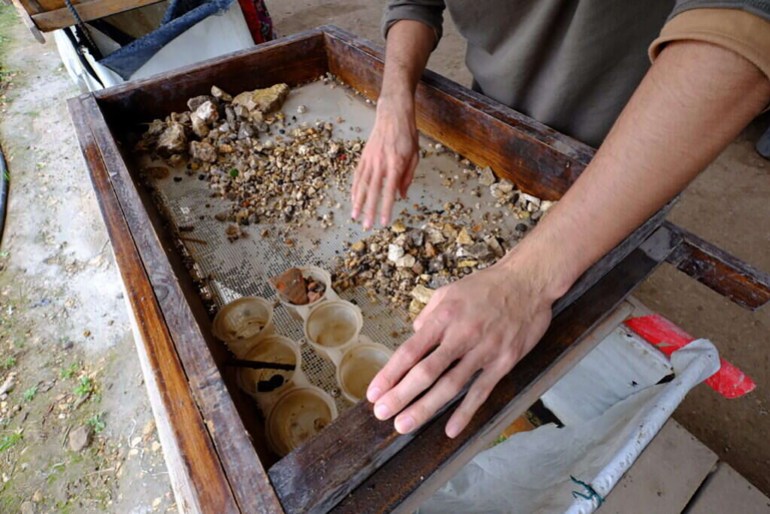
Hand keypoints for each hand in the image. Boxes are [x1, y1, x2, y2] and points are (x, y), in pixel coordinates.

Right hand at [351, 96, 418, 228]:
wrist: (393, 115)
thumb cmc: (407, 136)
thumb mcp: (415, 156)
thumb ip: (408, 177)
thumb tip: (402, 196)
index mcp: (396, 165)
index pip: (390, 192)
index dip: (386, 209)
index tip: (384, 223)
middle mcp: (381, 164)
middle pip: (374, 192)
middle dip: (369, 211)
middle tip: (366, 226)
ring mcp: (370, 160)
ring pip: (362, 185)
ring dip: (358, 202)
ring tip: (354, 216)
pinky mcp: (364, 156)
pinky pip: (358, 175)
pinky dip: (355, 188)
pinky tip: (353, 199)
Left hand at [366, 260, 554, 437]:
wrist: (528, 281)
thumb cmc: (486, 286)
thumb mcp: (449, 292)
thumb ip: (429, 315)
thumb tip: (414, 335)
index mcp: (443, 318)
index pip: (410, 351)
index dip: (390, 374)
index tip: (374, 392)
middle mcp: (461, 336)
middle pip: (425, 372)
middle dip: (401, 395)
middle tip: (382, 413)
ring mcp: (483, 351)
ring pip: (450, 385)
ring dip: (425, 408)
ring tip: (404, 424)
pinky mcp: (504, 362)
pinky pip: (481, 391)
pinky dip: (466, 412)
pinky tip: (451, 429)